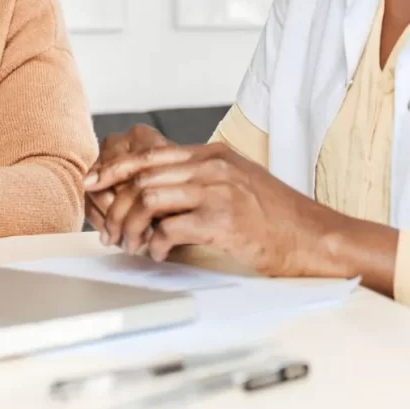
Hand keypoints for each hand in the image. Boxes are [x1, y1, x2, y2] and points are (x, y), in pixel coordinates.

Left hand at [84, 142, 397, 290]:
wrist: (315, 236)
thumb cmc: (278, 217)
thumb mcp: (239, 182)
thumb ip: (204, 178)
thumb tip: (162, 190)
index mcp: (214, 154)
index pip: (151, 153)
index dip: (116, 167)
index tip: (94, 181)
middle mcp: (213, 166)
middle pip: (144, 174)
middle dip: (114, 202)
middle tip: (104, 227)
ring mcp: (218, 190)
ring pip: (150, 198)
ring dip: (131, 226)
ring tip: (129, 246)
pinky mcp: (223, 219)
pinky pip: (169, 228)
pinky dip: (154, 243)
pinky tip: (156, 254)